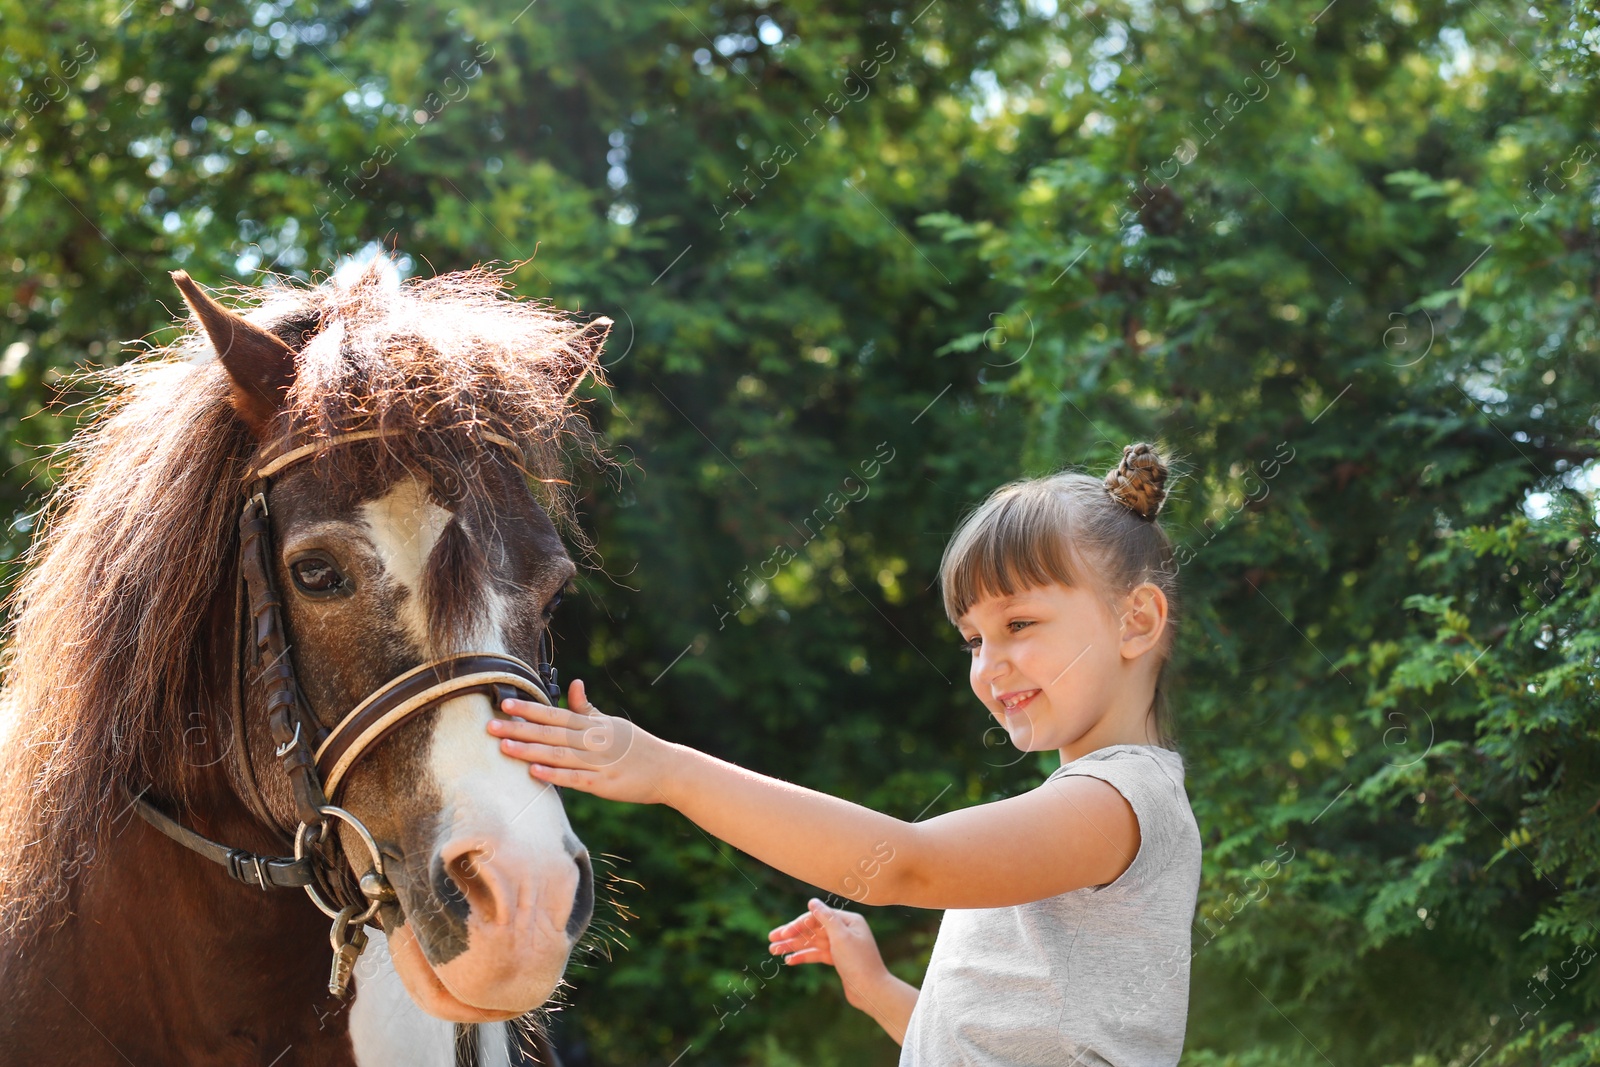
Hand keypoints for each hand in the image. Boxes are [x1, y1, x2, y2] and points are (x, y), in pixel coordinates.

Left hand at [489, 679, 667, 804]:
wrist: (667, 769)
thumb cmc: (637, 746)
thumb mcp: (611, 723)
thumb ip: (587, 708)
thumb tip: (573, 683)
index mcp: (592, 725)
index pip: (555, 714)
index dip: (529, 709)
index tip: (505, 703)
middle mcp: (591, 741)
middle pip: (549, 732)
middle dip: (518, 728)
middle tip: (490, 725)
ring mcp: (596, 762)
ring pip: (556, 754)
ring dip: (529, 750)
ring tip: (503, 746)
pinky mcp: (602, 784)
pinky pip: (574, 778)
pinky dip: (554, 774)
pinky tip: (533, 772)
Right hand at [768, 899, 891, 1013]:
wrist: (871, 991)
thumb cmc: (859, 962)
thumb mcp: (841, 937)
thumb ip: (825, 918)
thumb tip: (812, 901)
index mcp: (848, 921)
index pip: (817, 917)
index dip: (798, 925)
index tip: (782, 933)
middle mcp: (845, 930)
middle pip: (813, 930)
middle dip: (792, 935)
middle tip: (770, 940)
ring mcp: (841, 946)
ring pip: (812, 943)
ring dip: (793, 946)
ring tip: (773, 951)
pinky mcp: (838, 960)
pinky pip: (817, 955)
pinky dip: (803, 957)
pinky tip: (789, 960)